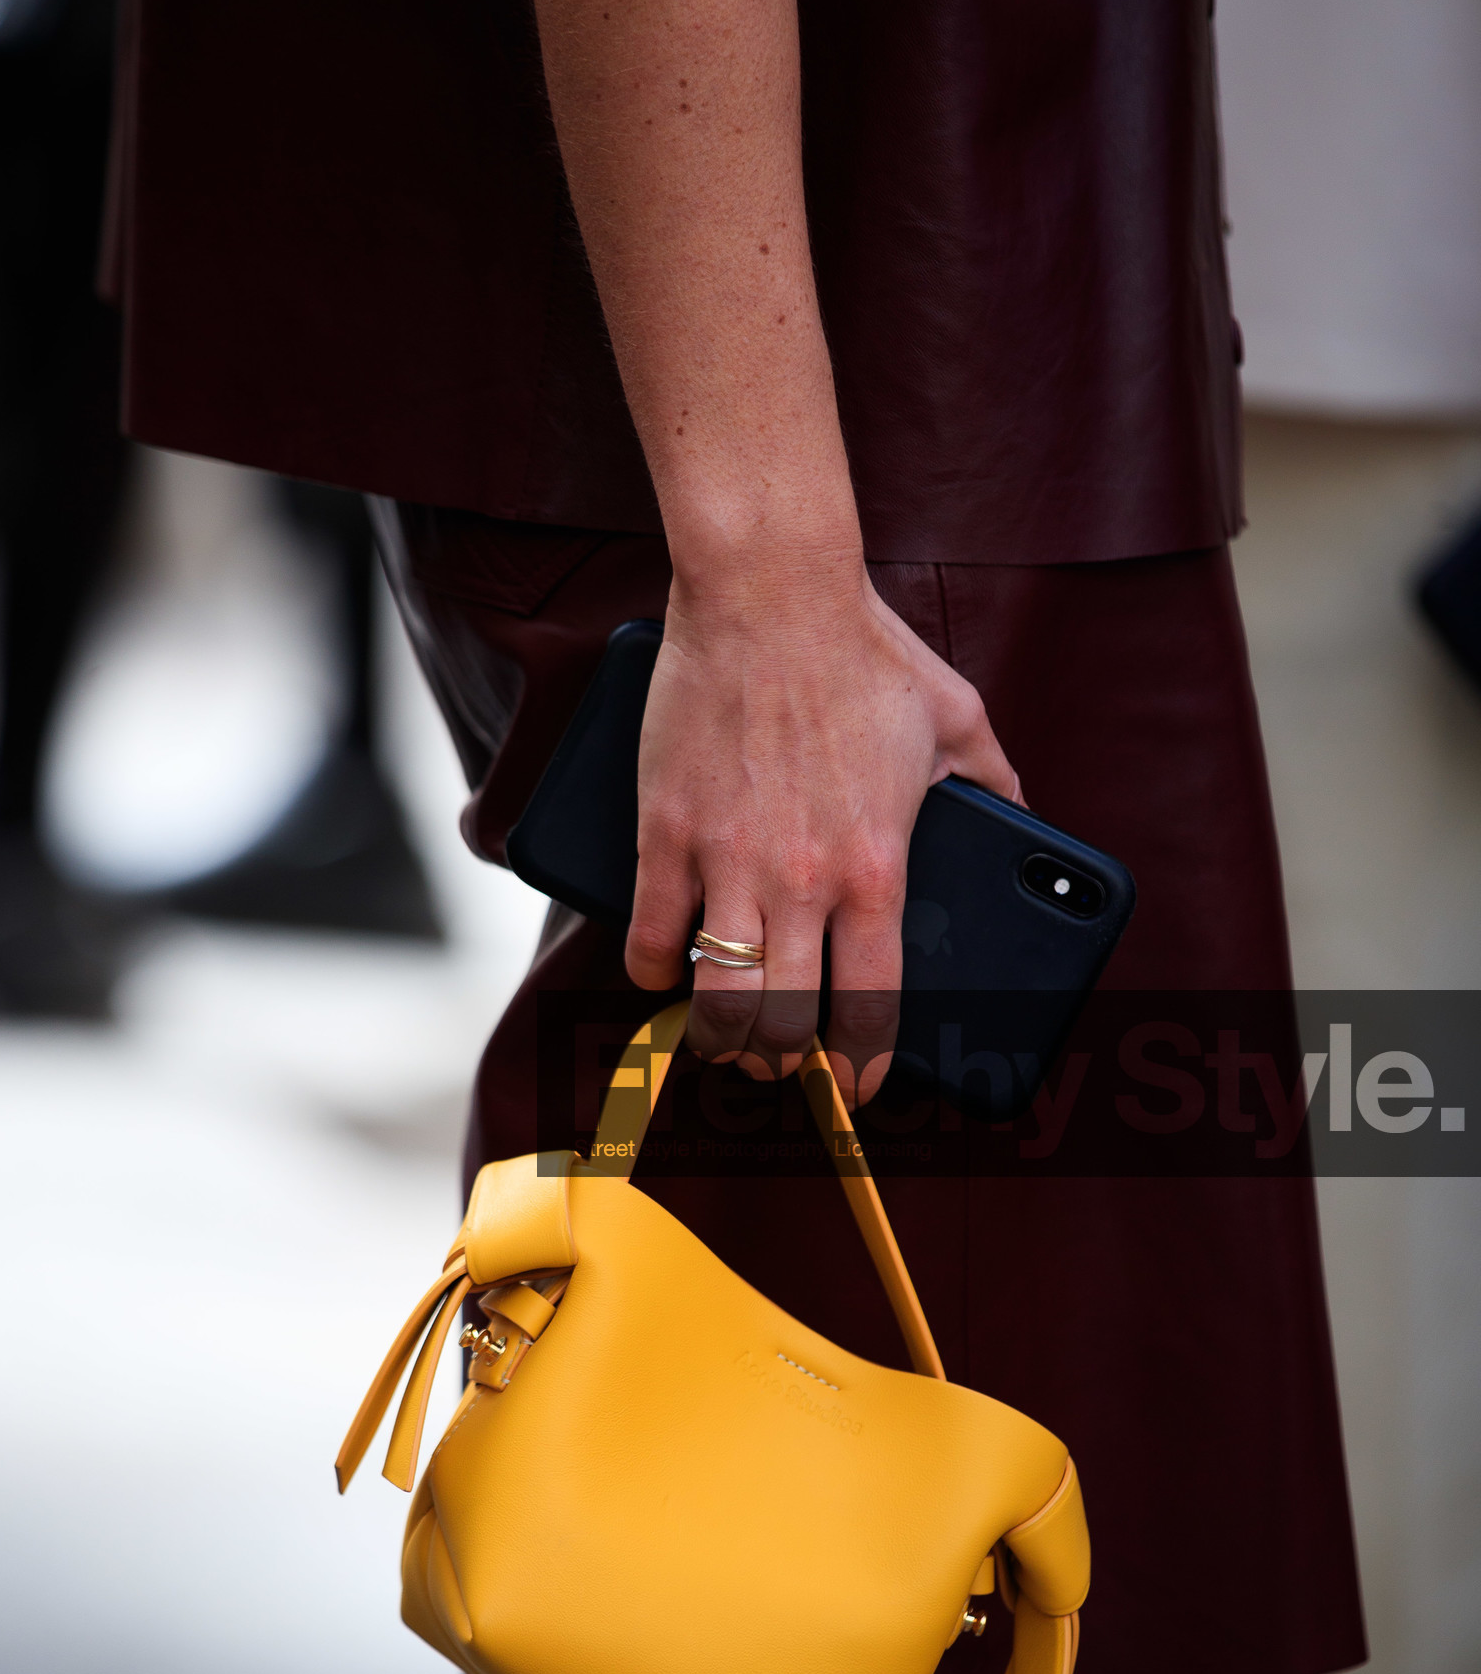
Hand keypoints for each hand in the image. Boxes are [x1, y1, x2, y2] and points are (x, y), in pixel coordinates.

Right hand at [625, 552, 1020, 1102]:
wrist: (769, 591)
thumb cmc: (864, 649)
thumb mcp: (959, 717)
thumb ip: (997, 782)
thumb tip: (1024, 817)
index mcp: (878, 869)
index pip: (871, 1007)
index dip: (861, 1065)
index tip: (856, 1082)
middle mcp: (801, 881)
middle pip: (783, 1023)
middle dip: (783, 1062)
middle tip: (781, 1059)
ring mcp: (726, 861)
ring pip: (714, 999)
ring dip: (719, 1035)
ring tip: (724, 1035)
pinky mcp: (664, 833)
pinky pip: (649, 936)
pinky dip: (653, 970)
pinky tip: (662, 970)